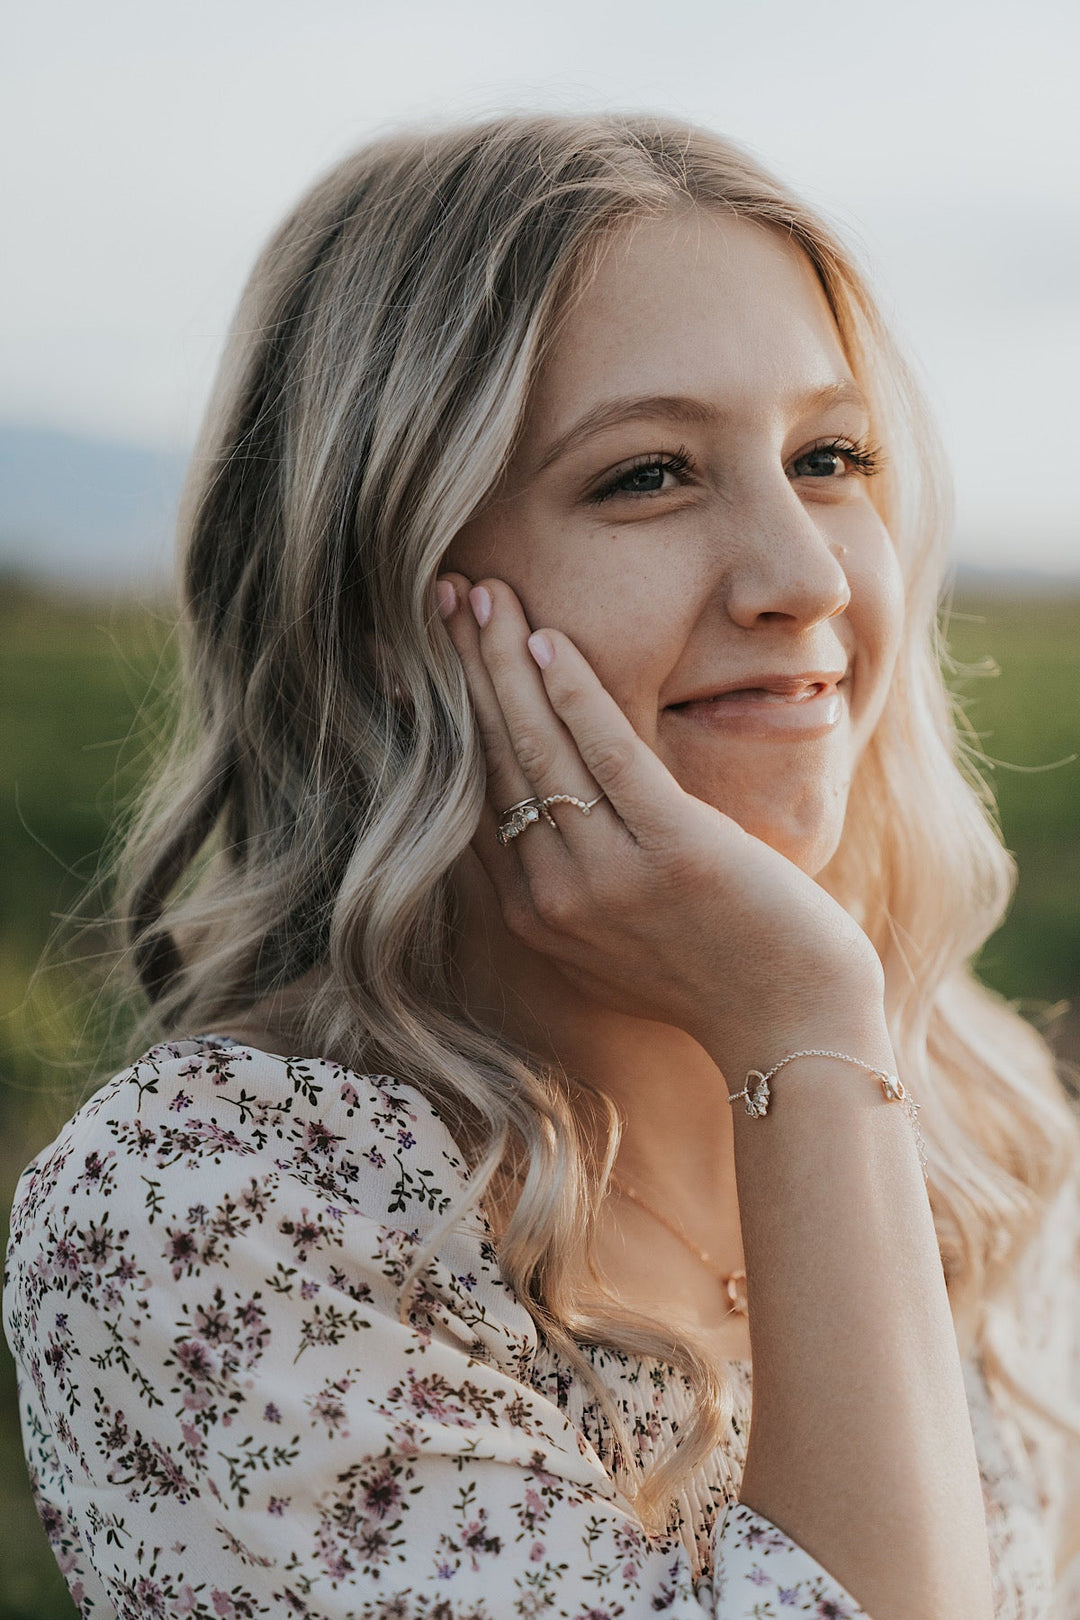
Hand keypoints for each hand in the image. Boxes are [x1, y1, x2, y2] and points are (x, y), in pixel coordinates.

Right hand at [437, 572, 884, 1071]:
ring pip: (540, 748)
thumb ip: (573, 882)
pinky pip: (611, 758)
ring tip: (485, 594)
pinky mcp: (673, 853)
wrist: (792, 1027)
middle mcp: (555, 897)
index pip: (474, 795)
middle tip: (442, 595)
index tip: (429, 654)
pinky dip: (577, 696)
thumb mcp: (616, 941)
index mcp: (535, 915)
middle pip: (493, 759)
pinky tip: (553, 642)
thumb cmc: (718, 975)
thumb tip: (548, 817)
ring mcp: (609, 878)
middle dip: (465, 669)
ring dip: (506, 662)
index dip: (448, 716)